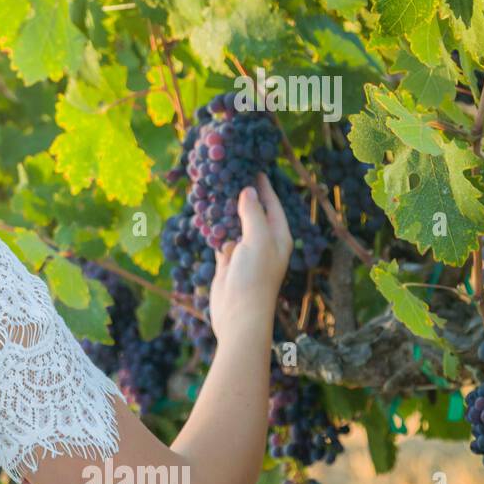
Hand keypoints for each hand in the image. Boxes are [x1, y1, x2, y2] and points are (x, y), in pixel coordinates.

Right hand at [208, 173, 292, 344]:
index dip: (264, 187)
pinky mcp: (227, 262)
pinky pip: (220, 238)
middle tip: (229, 174)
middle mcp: (263, 242)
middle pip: (253, 213)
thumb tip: (247, 190)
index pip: (273, 205)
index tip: (254, 168)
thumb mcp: (258, 240)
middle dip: (242, 196)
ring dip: (225, 211)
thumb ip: (252, 214)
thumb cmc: (255, 278)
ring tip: (214, 189)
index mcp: (279, 237)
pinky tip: (204, 215)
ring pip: (234, 225)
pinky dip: (214, 228)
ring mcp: (245, 253)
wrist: (239, 315)